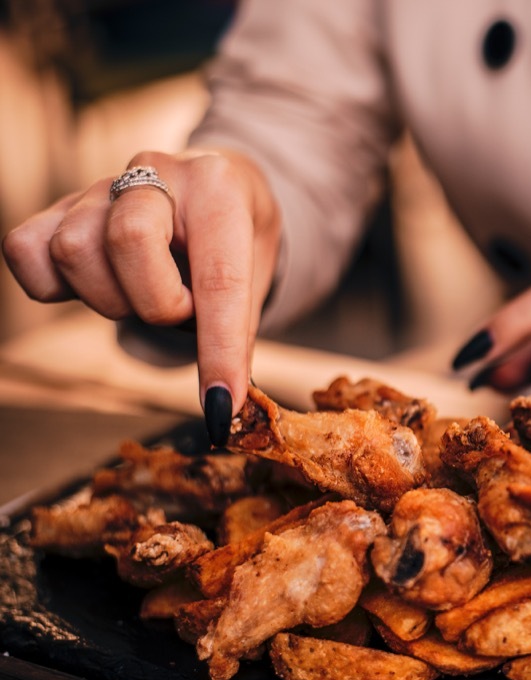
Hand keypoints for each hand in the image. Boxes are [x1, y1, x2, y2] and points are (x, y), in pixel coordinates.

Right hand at [2, 149, 281, 438]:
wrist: (219, 185)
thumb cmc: (238, 236)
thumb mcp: (258, 272)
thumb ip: (239, 332)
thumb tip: (226, 408)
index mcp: (219, 189)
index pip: (218, 277)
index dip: (219, 348)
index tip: (222, 401)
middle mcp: (155, 173)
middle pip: (127, 241)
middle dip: (157, 303)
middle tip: (181, 311)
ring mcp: (98, 185)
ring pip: (74, 251)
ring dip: (112, 298)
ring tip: (143, 293)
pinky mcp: (58, 206)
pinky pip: (27, 252)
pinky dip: (55, 287)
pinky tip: (99, 285)